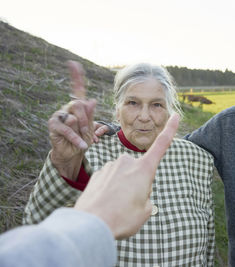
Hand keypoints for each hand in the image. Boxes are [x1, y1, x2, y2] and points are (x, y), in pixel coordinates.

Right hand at [48, 61, 95, 178]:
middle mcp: (66, 108)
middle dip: (86, 119)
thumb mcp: (91, 127)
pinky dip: (76, 138)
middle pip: (78, 105)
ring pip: (73, 117)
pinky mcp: (53, 126)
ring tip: (83, 139)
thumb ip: (91, 115)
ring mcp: (58, 116)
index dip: (76, 76)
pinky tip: (82, 145)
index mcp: (77, 107)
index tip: (73, 63)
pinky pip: (67, 129)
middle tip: (88, 131)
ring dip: (81, 131)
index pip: (77, 89)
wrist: (73, 154)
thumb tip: (92, 100)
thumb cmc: (83, 139)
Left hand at [74, 113, 179, 238]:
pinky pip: (110, 180)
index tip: (175, 115)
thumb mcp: (145, 211)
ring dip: (124, 188)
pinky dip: (111, 190)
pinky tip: (106, 203)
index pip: (161, 145)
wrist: (90, 224)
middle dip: (139, 183)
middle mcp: (127, 162)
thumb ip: (146, 198)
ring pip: (124, 176)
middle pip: (140, 170)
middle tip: (131, 203)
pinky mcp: (98, 173)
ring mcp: (111, 166)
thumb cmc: (122, 218)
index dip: (170, 130)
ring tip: (117, 205)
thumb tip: (138, 194)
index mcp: (144, 169)